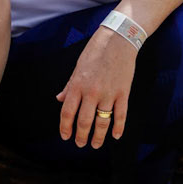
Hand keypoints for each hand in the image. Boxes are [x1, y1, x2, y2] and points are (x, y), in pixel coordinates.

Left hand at [57, 27, 137, 148]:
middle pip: (84, 121)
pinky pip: (120, 115)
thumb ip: (69, 86)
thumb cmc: (96, 51)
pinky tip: (116, 136)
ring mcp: (108, 94)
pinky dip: (118, 128)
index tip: (65, 136)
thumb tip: (60, 99)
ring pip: (102, 122)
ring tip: (95, 144)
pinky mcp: (123, 93)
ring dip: (98, 136)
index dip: (65, 127)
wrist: (118, 39)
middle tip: (80, 144)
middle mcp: (91, 92)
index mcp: (77, 85)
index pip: (67, 112)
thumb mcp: (78, 67)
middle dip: (81, 136)